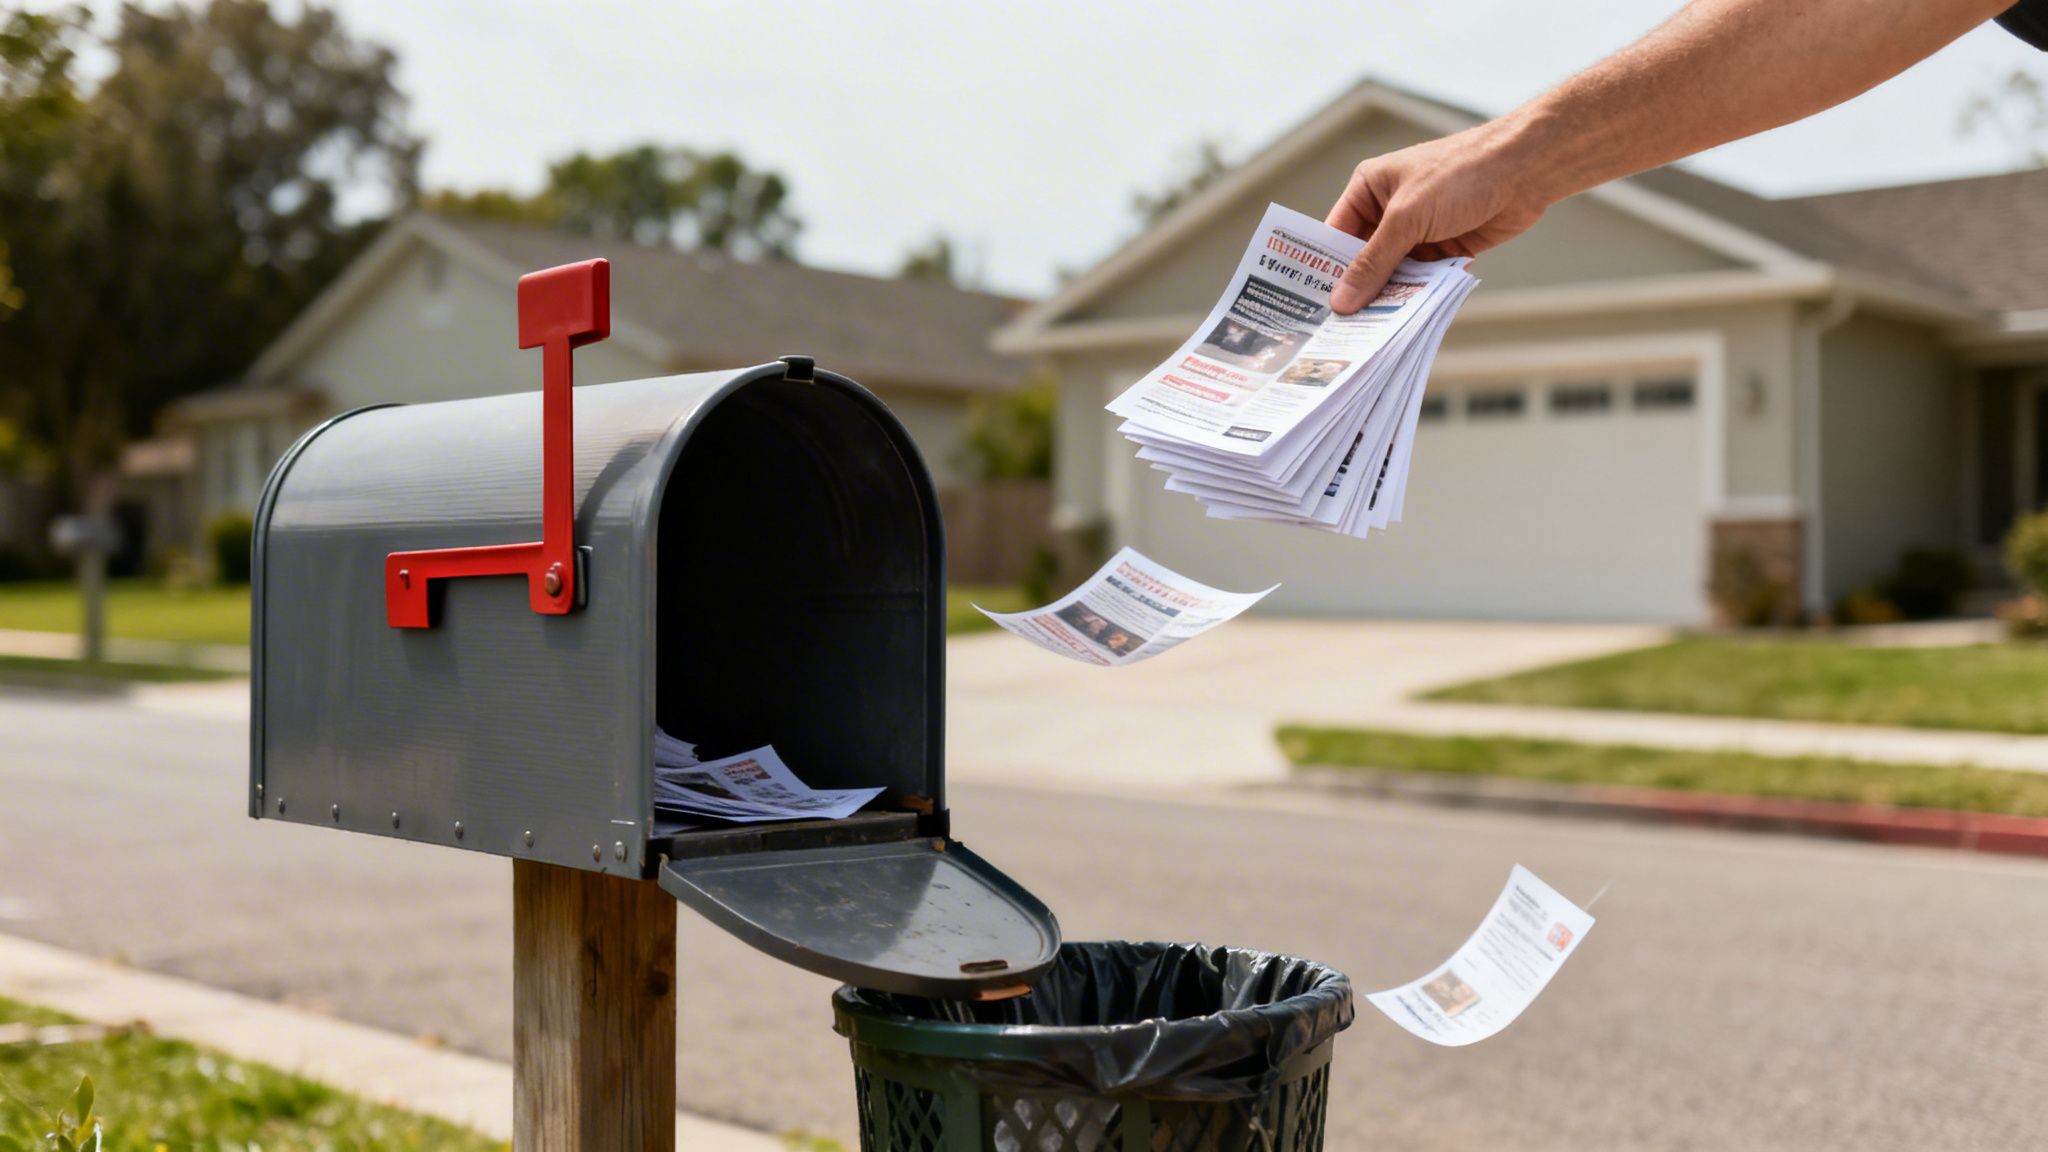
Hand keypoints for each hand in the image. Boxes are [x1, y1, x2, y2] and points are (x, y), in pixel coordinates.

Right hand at [1325, 121, 1551, 312]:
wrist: (1526, 168)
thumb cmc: (1461, 173)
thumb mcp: (1407, 217)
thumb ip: (1373, 261)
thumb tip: (1342, 300)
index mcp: (1370, 189)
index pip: (1336, 234)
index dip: (1325, 269)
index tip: (1314, 307)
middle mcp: (1391, 210)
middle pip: (1365, 259)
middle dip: (1358, 289)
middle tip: (1340, 328)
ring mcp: (1419, 231)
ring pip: (1394, 273)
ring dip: (1389, 297)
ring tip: (1370, 331)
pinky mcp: (1446, 248)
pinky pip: (1423, 279)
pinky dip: (1419, 296)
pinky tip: (1407, 320)